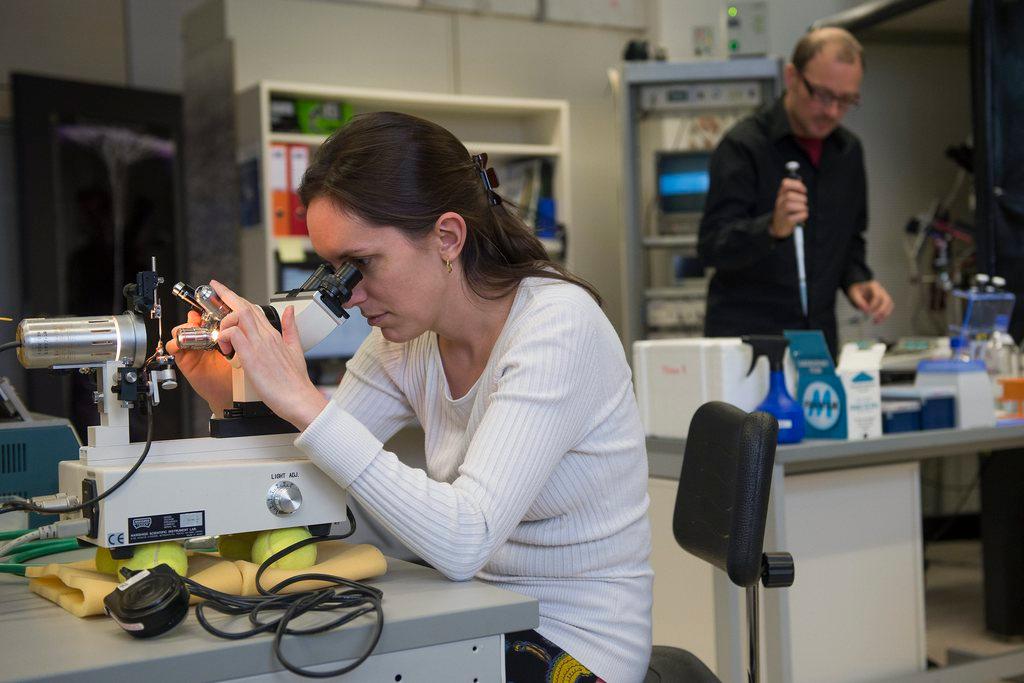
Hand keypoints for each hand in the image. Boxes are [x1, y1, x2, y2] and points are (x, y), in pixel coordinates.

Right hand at [167, 310, 232, 414]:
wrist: (231, 394)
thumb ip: (238, 333)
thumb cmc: (237, 373)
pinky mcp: (185, 360)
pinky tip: (186, 345)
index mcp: (217, 333)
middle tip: (203, 317)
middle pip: (192, 319)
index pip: (208, 314)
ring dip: (187, 329)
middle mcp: (203, 339)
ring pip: (181, 330)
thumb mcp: (241, 348)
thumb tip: (239, 312)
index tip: (211, 300)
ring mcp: (193, 348)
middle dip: (196, 316)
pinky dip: (176, 343)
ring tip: (198, 333)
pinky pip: (173, 347)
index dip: (207, 305)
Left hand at [210, 281, 326, 429]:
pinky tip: (225, 349)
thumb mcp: (296, 349)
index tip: (224, 291)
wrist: (299, 398)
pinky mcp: (251, 356)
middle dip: (226, 295)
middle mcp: (267, 335)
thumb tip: (290, 310)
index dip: (237, 298)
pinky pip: (233, 335)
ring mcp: (259, 344)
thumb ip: (290, 328)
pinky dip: (224, 337)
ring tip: (221, 339)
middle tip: (214, 290)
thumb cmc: (295, 382)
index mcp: (275, 334)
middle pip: (244, 306)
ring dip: (224, 322)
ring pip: (238, 316)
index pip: (254, 309)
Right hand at [770, 178, 807, 238]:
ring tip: (803, 209)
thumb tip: (799, 179)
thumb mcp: (787, 199)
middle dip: (801, 198)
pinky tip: (801, 216)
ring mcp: (781, 212)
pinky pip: (797, 216)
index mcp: (781, 195)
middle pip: (789, 195)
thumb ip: (794, 189)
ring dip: (802, 207)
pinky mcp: (786, 221)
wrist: (778, 227)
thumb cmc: (786, 211)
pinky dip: (803, 215)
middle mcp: (779, 202)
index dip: (797, 185)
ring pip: (792, 206)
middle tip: (804, 202)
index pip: (785, 184)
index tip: (803, 191)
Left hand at [847, 280, 893, 322]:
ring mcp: (883, 295)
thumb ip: (859, 302)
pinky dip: (884, 315)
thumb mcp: (854, 294)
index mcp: (873, 286)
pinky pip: (887, 308)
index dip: (873, 304)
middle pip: (886, 300)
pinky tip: (878, 321)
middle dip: (881, 310)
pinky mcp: (883, 301)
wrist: (858, 286)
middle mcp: (881, 290)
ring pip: (889, 305)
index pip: (877, 296)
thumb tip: (865, 310)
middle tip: (874, 318)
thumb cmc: (856, 289)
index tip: (867, 311)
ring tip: (876, 322)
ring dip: (884, 314)